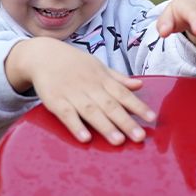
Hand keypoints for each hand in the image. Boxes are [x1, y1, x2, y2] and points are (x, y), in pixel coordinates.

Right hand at [6, 38, 155, 145]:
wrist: (43, 54)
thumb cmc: (73, 63)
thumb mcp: (98, 66)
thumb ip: (118, 78)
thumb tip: (140, 84)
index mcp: (101, 79)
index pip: (124, 94)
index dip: (138, 106)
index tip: (152, 118)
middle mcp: (89, 86)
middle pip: (110, 105)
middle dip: (126, 122)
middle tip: (140, 136)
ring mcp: (72, 93)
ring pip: (91, 111)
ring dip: (105, 127)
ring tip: (118, 141)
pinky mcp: (54, 100)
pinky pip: (66, 114)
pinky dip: (76, 126)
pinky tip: (85, 138)